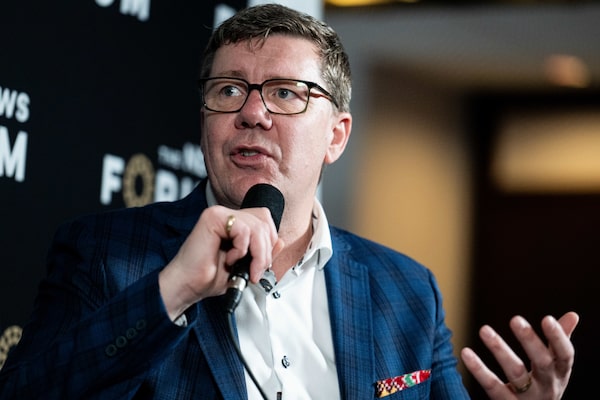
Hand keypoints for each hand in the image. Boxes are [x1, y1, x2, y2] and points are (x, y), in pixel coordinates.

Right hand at [159, 205, 283, 319]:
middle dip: (265, 251)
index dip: (270, 241)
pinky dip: (241, 249)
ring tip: (245, 268)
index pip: (265, 219)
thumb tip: (281, 241)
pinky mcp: (213, 217)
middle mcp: (227, 215)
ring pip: (257, 226)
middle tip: (256, 271)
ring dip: (257, 254)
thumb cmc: (210, 277)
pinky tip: (229, 258)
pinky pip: (243, 229)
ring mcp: (219, 214)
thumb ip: (262, 252)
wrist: (189, 286)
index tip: (262, 264)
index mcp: (234, 224)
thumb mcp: (246, 265)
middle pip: (264, 221)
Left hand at [461, 312, 578, 398]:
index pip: (564, 355)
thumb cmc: (544, 385)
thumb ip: (559, 341)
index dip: (558, 338)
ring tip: (484, 329)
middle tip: (515, 319)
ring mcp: (527, 398)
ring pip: (515, 374)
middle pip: (541, 363)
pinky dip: (478, 369)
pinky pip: (492, 386)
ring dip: (500, 350)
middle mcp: (547, 386)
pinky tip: (465, 352)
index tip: (547, 318)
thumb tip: (573, 314)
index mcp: (559, 373)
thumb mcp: (555, 367)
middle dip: (529, 341)